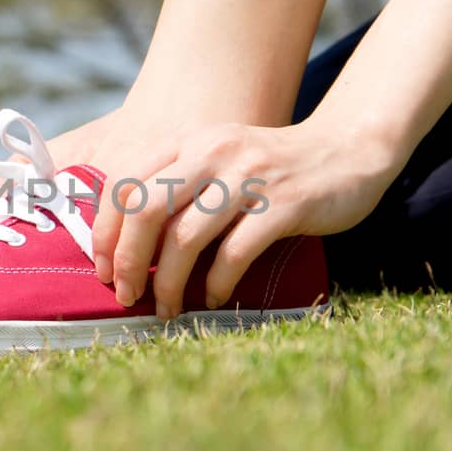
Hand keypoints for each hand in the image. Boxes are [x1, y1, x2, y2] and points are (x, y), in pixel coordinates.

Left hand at [91, 117, 402, 317]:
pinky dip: (216, 283)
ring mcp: (249, 177)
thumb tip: (123, 243)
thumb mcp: (217, 162)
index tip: (103, 270)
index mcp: (188, 142)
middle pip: (145, 210)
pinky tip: (212, 298)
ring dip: (169, 283)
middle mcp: (212, 151)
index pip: (123, 184)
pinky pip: (234, 253)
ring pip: (186, 237)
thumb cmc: (271, 169)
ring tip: (167, 308)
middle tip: (126, 295)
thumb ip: (176, 188)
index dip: (104, 233)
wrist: (348, 151)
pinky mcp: (284, 204)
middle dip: (127, 261)